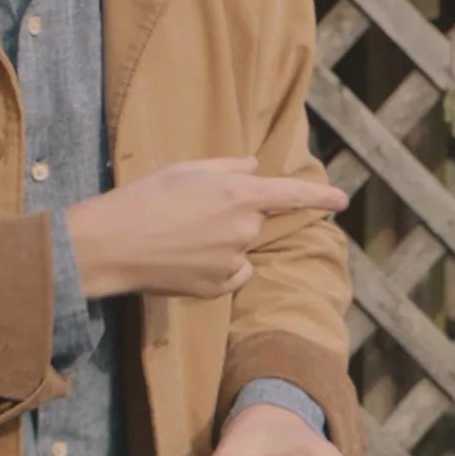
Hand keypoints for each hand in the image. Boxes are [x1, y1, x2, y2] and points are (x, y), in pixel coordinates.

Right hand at [66, 157, 349, 299]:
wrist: (112, 244)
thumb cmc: (145, 198)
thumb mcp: (186, 170)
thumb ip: (228, 168)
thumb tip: (254, 168)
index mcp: (240, 193)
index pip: (292, 195)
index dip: (320, 196)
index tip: (343, 200)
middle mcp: (244, 228)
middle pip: (255, 222)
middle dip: (235, 217)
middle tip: (192, 214)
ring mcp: (233, 260)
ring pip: (241, 250)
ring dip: (223, 244)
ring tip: (181, 238)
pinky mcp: (219, 287)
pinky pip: (232, 275)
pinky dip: (218, 270)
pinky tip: (186, 261)